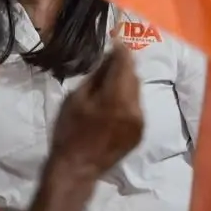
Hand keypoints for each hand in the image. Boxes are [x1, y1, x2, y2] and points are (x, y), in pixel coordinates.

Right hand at [48, 43, 143, 182]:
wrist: (78, 169)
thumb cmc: (70, 132)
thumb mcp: (76, 99)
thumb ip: (96, 77)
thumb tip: (108, 60)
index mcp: (117, 98)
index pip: (126, 64)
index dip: (121, 50)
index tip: (116, 41)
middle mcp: (135, 109)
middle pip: (134, 77)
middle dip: (124, 67)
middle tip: (110, 61)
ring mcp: (140, 123)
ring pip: (137, 92)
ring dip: (126, 83)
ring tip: (110, 83)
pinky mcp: (140, 133)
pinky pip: (137, 108)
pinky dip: (128, 100)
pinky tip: (114, 103)